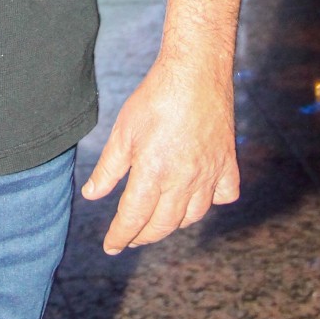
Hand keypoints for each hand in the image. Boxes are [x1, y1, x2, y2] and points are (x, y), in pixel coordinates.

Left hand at [81, 50, 238, 253]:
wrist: (196, 72)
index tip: (111, 246)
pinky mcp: (228, 162)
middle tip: (130, 238)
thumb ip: (108, 168)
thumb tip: (92, 195)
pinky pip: (223, 195)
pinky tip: (198, 198)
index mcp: (154, 173)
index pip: (134, 218)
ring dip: (173, 224)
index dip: (120, 236)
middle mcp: (184, 180)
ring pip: (193, 216)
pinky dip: (210, 203)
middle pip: (163, 224)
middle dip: (143, 235)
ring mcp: (210, 173)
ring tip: (158, 221)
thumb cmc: (155, 97)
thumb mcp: (123, 131)